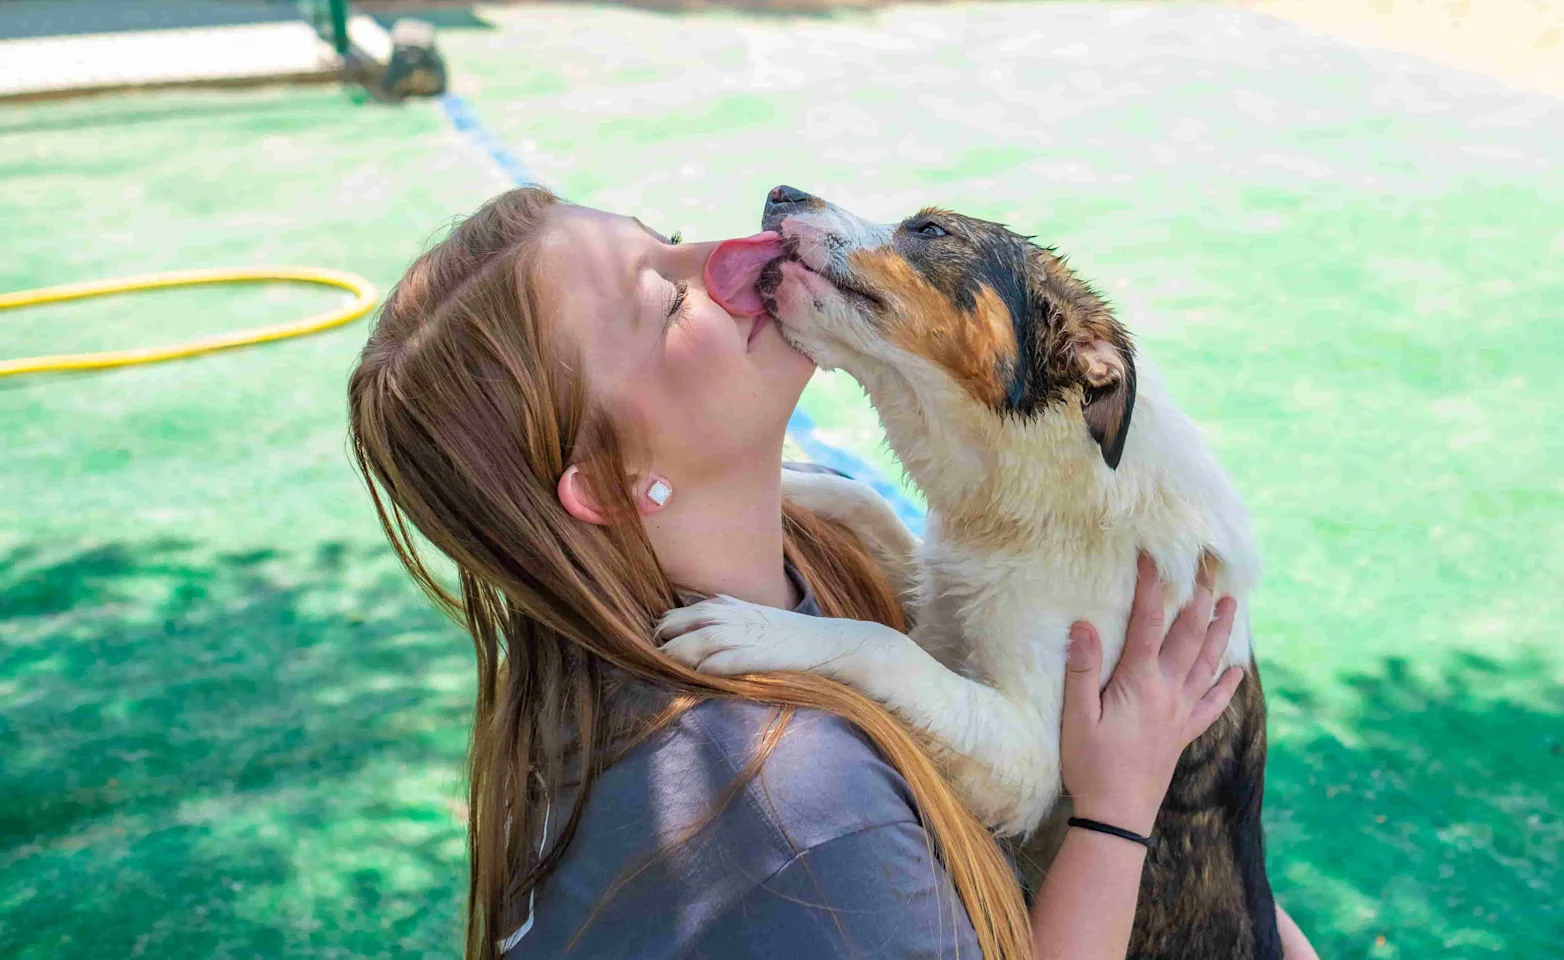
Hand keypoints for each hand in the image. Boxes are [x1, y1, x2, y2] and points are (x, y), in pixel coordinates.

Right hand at [1060, 554, 1243, 836]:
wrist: (1118, 814)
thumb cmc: (1090, 765)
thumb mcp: (1076, 716)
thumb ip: (1082, 670)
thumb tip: (1085, 625)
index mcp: (1140, 682)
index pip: (1148, 623)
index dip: (1151, 587)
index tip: (1152, 557)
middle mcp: (1169, 692)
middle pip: (1189, 636)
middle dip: (1198, 599)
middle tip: (1207, 569)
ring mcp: (1181, 713)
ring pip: (1208, 663)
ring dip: (1220, 631)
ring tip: (1232, 604)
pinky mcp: (1184, 733)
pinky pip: (1212, 704)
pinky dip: (1226, 684)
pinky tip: (1236, 671)